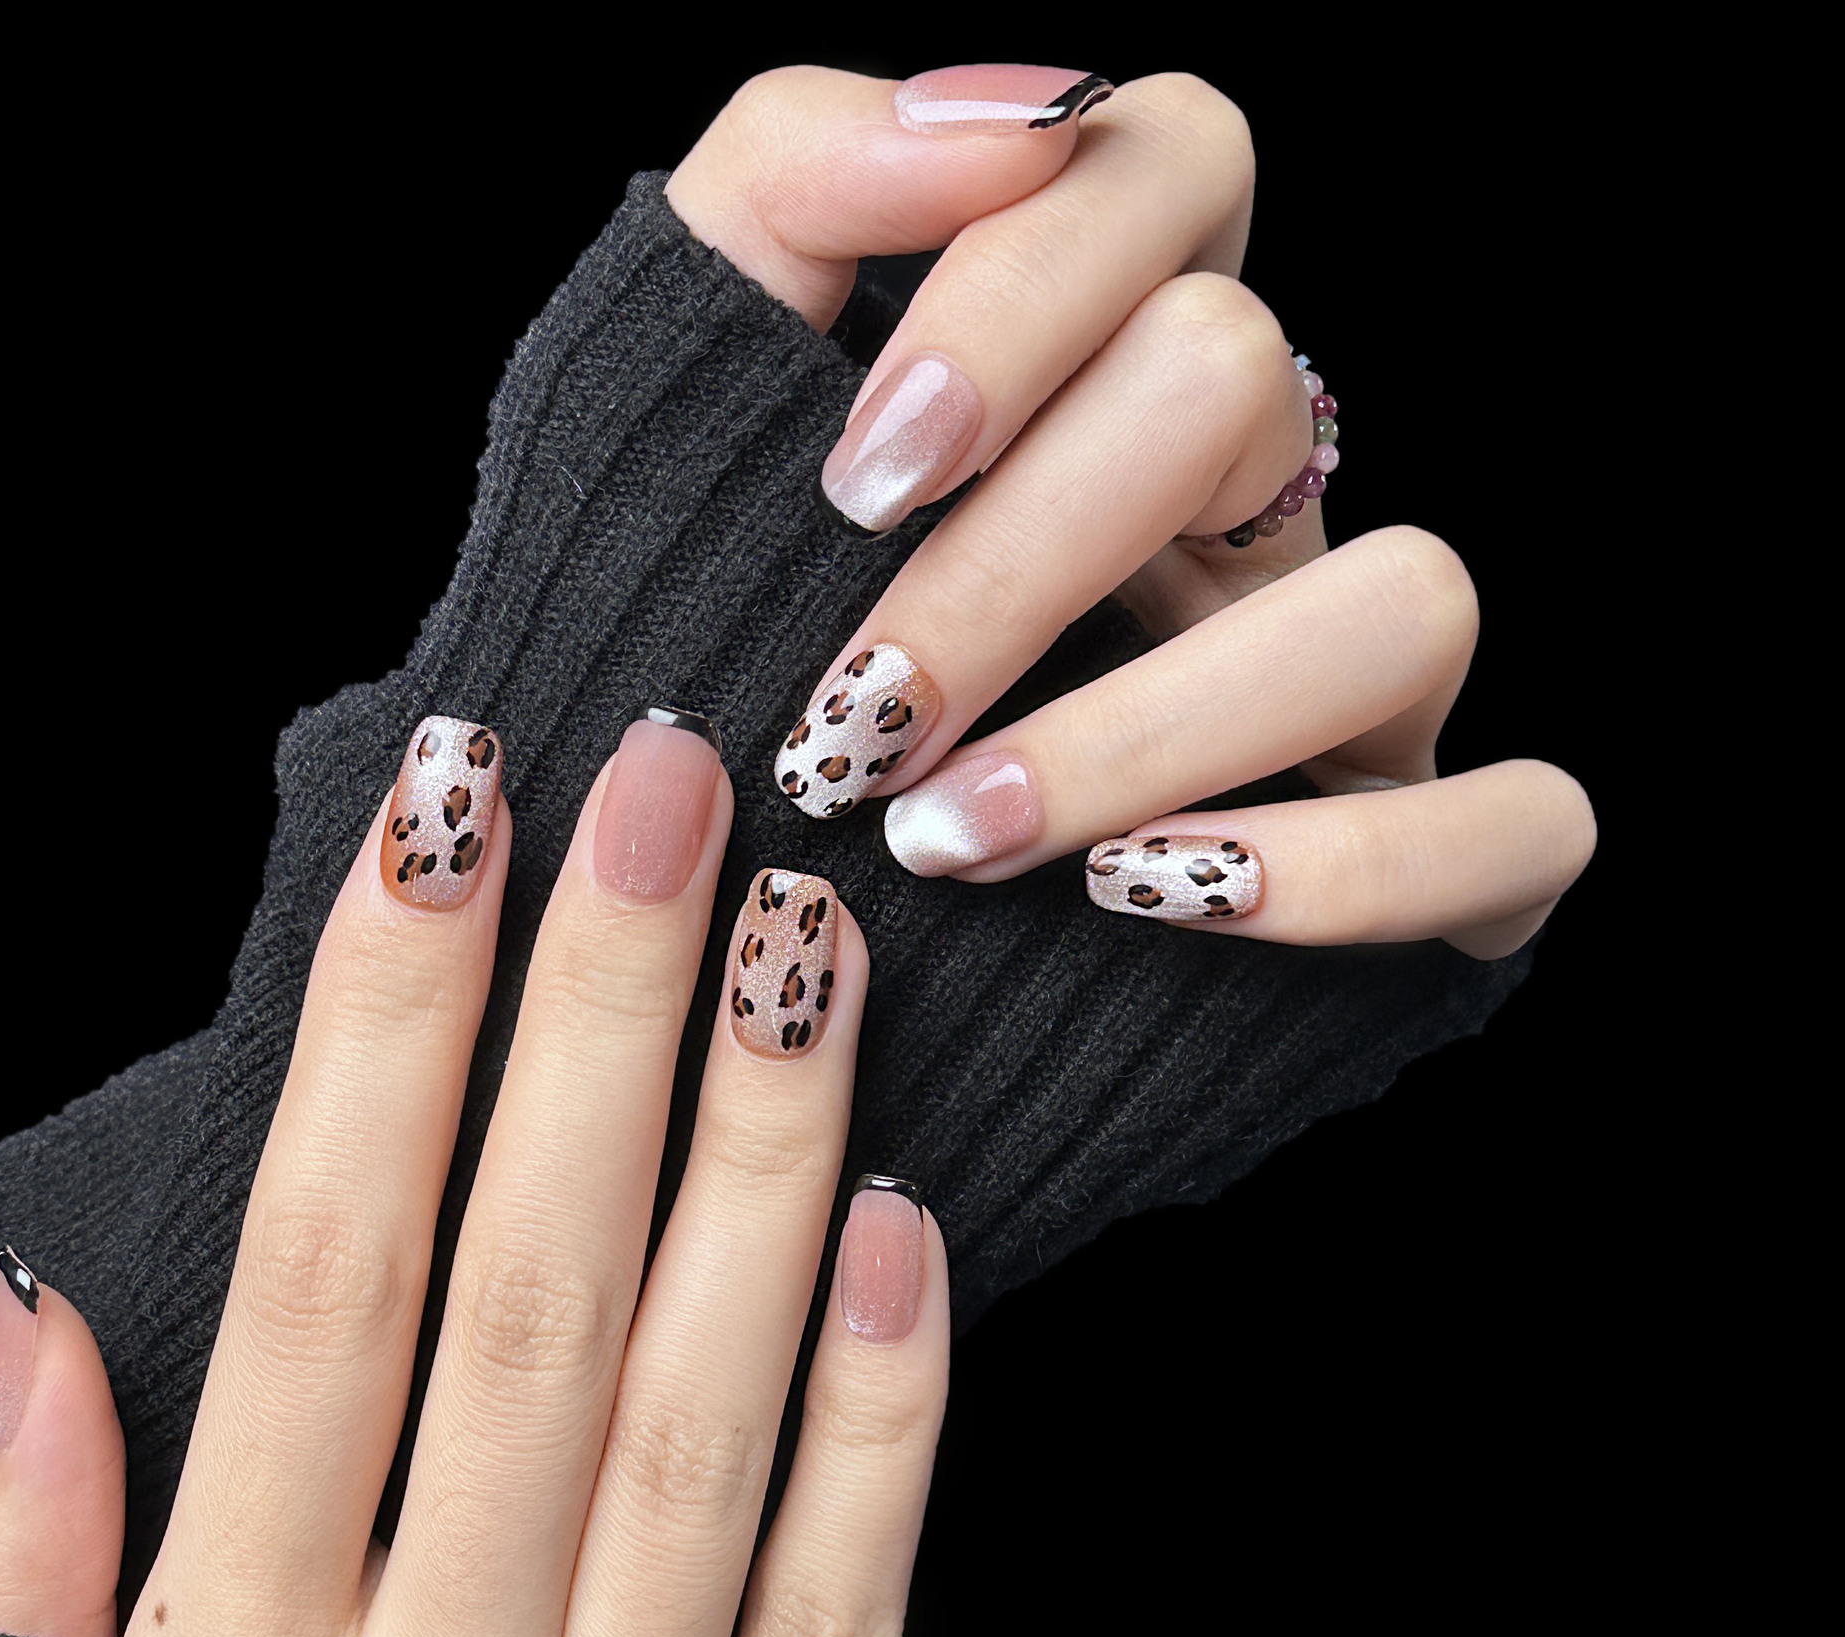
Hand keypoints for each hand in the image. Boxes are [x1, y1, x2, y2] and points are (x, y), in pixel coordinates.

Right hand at [0, 710, 945, 1636]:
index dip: (385, 1024)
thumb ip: (4, 1572)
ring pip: (697, 1403)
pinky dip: (881, 1421)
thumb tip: (24, 1316)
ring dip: (756, 1163)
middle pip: (525, 1283)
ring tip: (806, 941)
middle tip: (667, 785)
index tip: (450, 809)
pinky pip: (836, 1601)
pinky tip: (911, 1234)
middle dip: (590, 1020)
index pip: (325, 1262)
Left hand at [670, 64, 1593, 958]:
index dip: (1021, 295)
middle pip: (1243, 376)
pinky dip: (1349, 872)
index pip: (1166, 166)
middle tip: (856, 720)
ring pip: (1405, 597)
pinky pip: (1520, 820)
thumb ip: (792, 196)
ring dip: (1152, 725)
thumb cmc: (729, 667)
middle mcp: (1256, 496)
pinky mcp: (1441, 847)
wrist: (758, 939)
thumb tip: (1004, 115)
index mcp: (1104, 366)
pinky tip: (1143, 901)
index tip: (858, 482)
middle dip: (1019, 560)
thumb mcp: (698, 411)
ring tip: (946, 839)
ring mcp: (1361, 673)